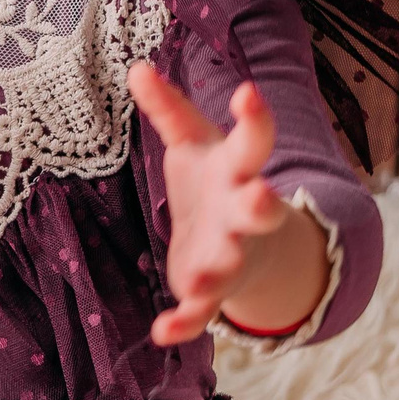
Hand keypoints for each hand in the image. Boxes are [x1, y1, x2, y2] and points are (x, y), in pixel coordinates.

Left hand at [127, 58, 307, 346]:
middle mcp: (243, 213)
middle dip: (262, 205)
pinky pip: (201, 312)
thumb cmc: (212, 181)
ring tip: (197, 280)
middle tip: (261, 195)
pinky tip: (162, 332)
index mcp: (239, 170)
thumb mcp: (192, 143)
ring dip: (218, 273)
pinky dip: (184, 323)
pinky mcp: (210, 290)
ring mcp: (232, 254)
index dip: (255, 118)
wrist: (238, 241)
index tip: (248, 91)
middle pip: (260, 210)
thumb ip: (168, 110)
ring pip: (231, 266)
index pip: (254, 141)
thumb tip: (136, 67)